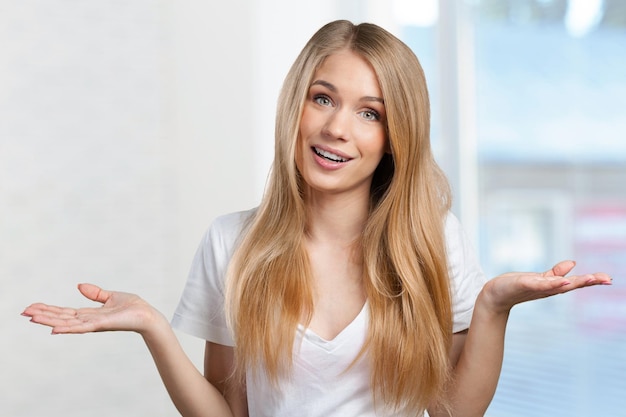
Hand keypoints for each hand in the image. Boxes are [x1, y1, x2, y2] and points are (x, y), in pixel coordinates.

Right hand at [22, 283, 160, 334]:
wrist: (147, 315)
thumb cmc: (133, 308)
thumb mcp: (111, 296)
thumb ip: (95, 293)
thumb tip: (79, 285)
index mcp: (90, 314)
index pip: (65, 312)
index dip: (49, 309)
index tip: (32, 306)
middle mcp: (88, 320)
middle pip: (61, 317)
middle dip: (43, 315)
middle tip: (24, 312)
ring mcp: (94, 324)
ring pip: (66, 323)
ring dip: (49, 321)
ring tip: (32, 318)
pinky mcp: (102, 324)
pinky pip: (81, 327)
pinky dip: (67, 328)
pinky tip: (54, 329)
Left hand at [480, 260, 611, 314]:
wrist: (494, 296)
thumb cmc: (516, 287)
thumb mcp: (538, 278)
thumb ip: (555, 273)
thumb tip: (573, 264)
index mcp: (552, 286)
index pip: (575, 283)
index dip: (591, 281)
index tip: (608, 279)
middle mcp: (547, 289)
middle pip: (571, 285)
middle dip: (588, 282)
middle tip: (606, 279)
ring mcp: (536, 287)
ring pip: (558, 285)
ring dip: (573, 282)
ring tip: (590, 278)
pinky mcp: (523, 285)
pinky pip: (539, 284)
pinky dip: (551, 283)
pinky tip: (563, 281)